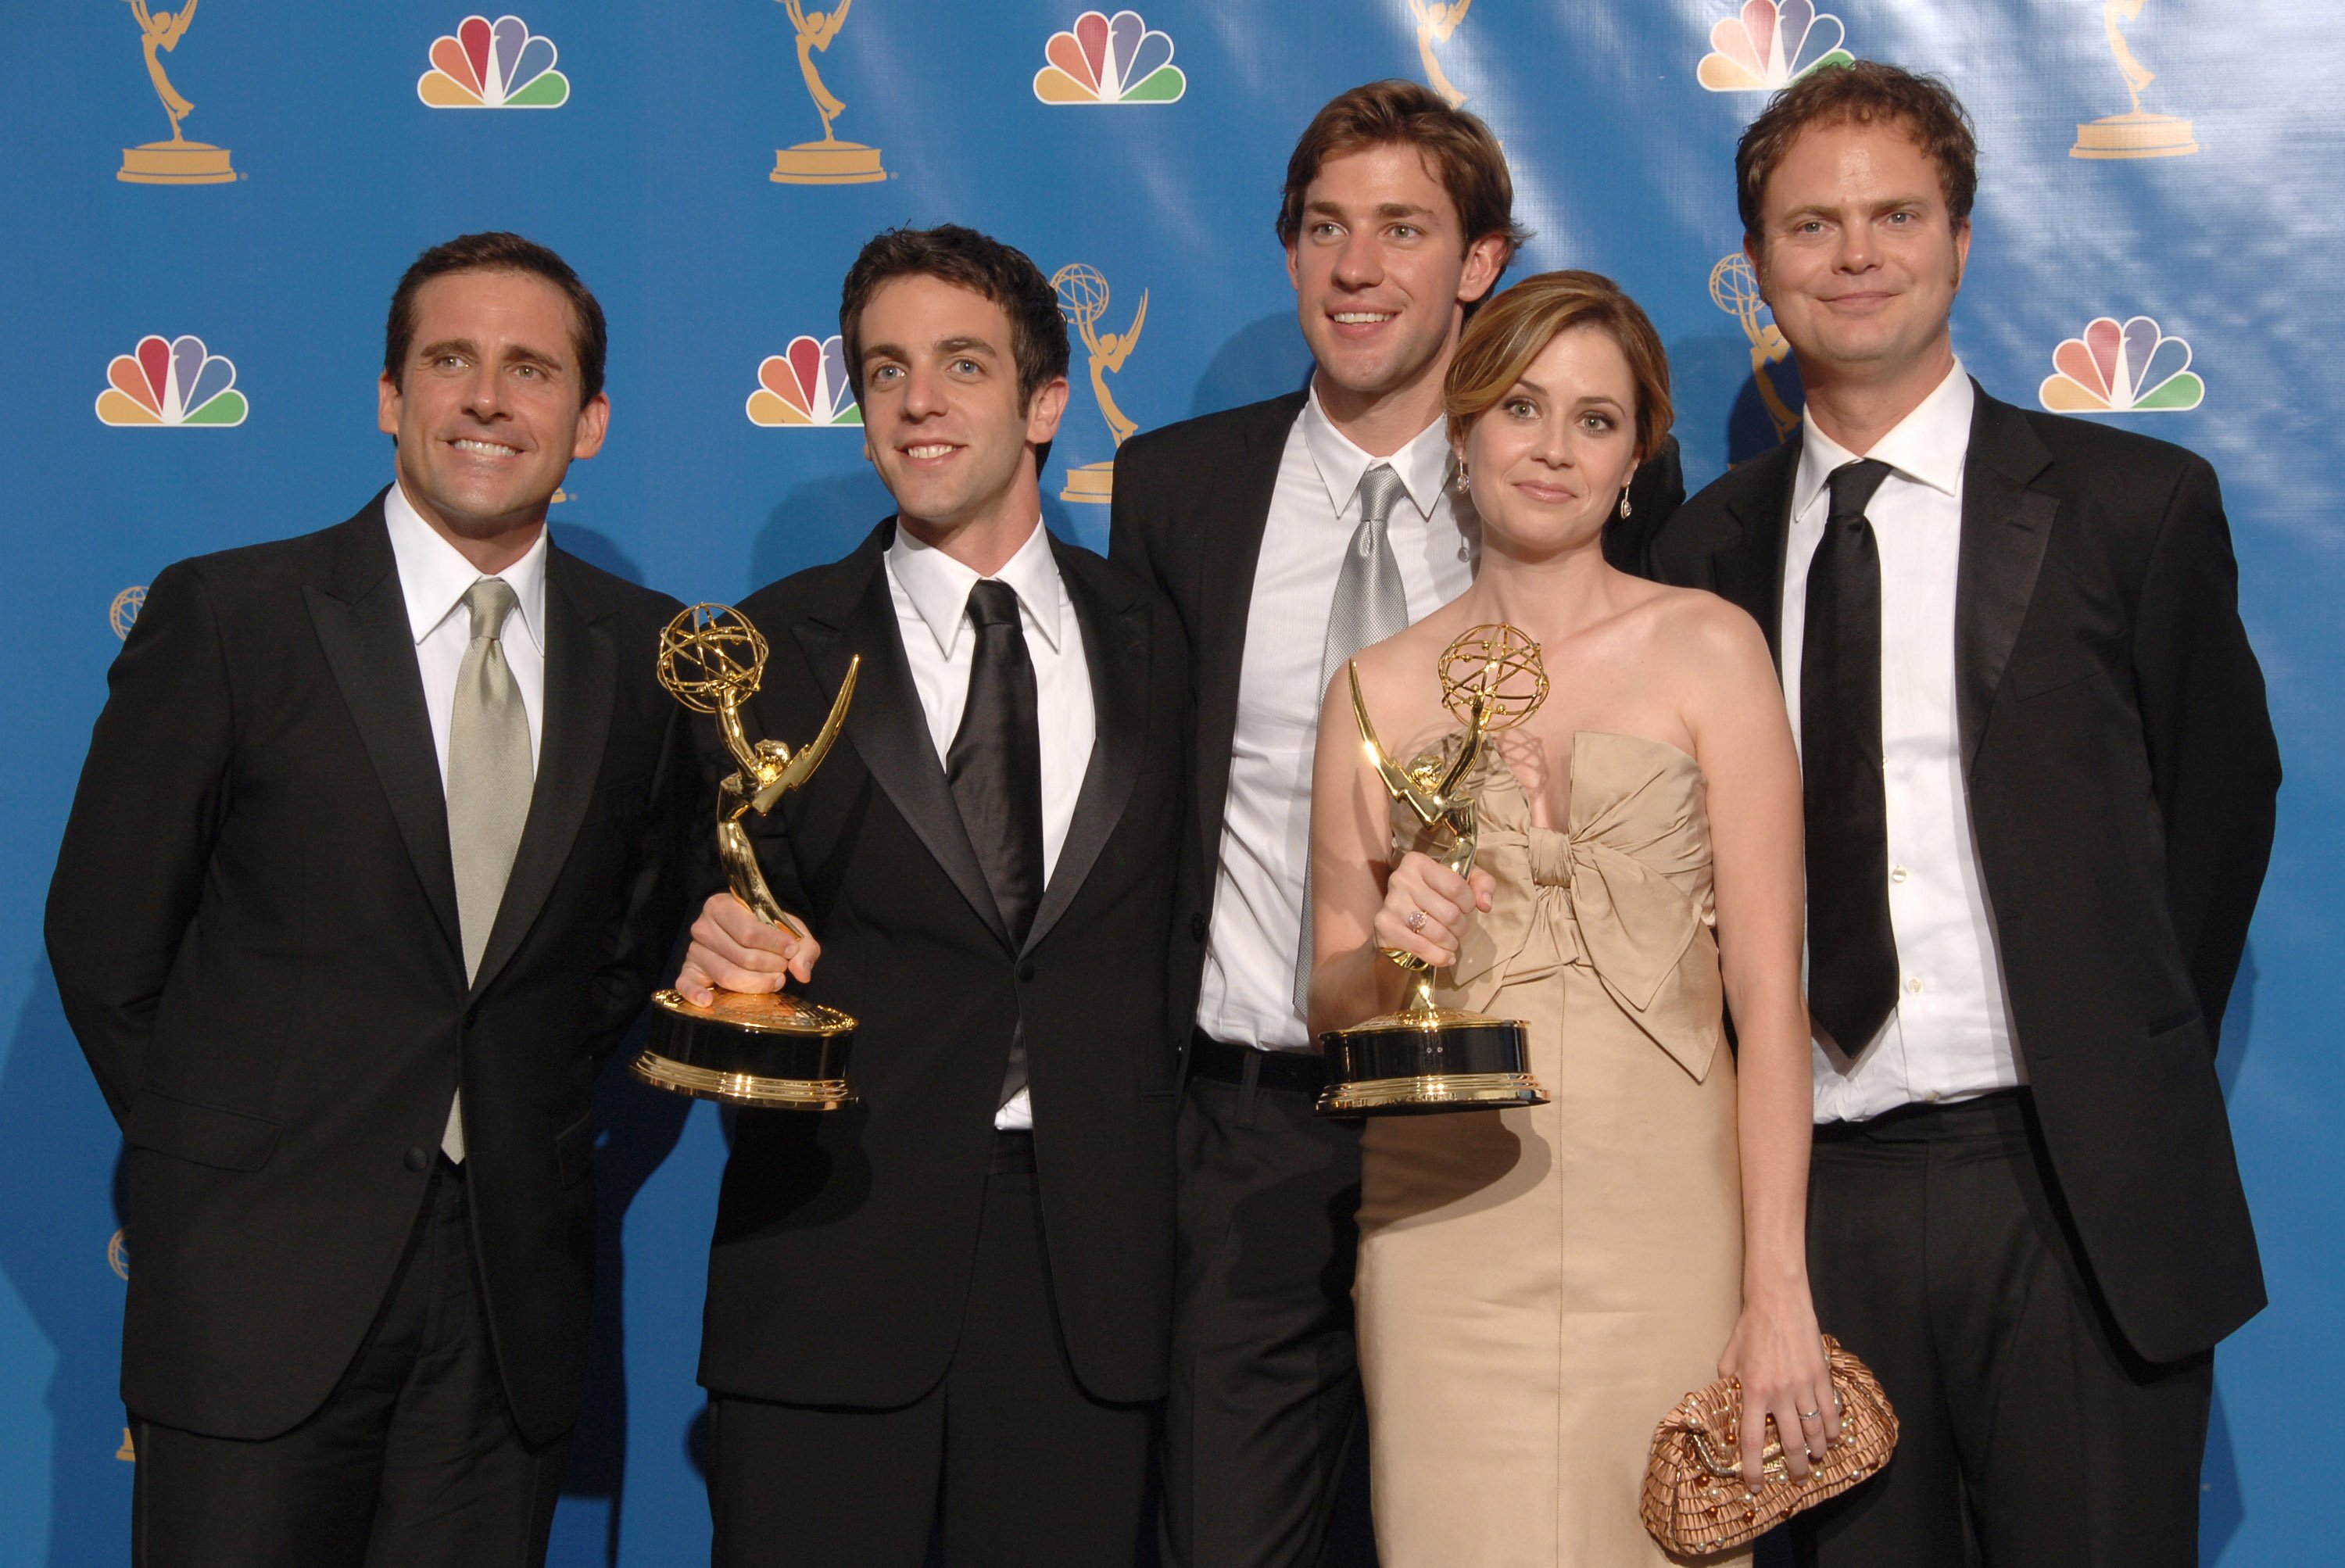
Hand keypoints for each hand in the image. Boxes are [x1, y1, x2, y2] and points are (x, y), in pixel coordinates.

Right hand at [674, 892, 819, 1004]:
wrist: (745, 934)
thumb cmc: (766, 931)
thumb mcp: (789, 930)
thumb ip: (803, 947)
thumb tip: (802, 972)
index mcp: (722, 906)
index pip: (750, 932)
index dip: (775, 945)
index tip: (791, 951)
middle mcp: (703, 926)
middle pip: (742, 956)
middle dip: (770, 966)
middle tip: (782, 969)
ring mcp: (694, 950)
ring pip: (727, 974)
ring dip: (756, 983)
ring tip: (773, 981)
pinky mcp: (688, 971)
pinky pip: (685, 984)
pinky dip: (695, 995)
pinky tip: (709, 1001)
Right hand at [1372, 852, 1493, 967]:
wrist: (1400, 918)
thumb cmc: (1436, 896)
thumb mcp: (1462, 881)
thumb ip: (1483, 884)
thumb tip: (1485, 905)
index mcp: (1418, 862)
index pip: (1456, 887)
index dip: (1469, 903)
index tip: (1467, 907)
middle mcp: (1401, 879)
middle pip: (1449, 913)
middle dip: (1461, 927)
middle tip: (1458, 929)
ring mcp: (1391, 903)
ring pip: (1438, 933)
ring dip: (1451, 943)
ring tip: (1450, 941)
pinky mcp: (1385, 926)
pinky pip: (1422, 948)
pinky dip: (1439, 957)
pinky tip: (1445, 956)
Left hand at [1717, 1283, 1835, 1483]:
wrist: (1778, 1300)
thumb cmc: (1751, 1326)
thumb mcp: (1730, 1356)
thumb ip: (1728, 1383)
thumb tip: (1727, 1401)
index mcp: (1753, 1390)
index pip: (1752, 1439)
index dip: (1753, 1468)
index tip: (1755, 1485)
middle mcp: (1780, 1393)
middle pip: (1790, 1443)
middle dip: (1795, 1467)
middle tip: (1797, 1479)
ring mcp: (1804, 1385)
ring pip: (1815, 1430)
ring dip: (1817, 1450)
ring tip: (1816, 1459)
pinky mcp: (1822, 1375)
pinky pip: (1831, 1410)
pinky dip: (1834, 1427)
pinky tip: (1833, 1437)